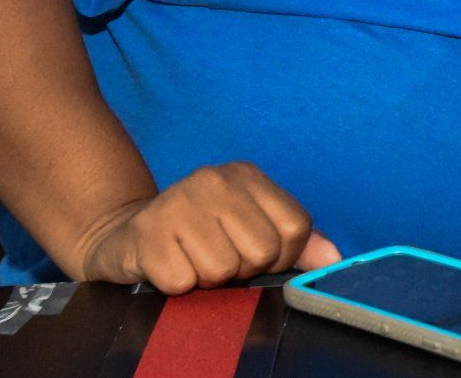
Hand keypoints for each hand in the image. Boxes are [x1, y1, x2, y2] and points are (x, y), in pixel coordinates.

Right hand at [72, 163, 341, 293]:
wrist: (126, 234)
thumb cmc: (199, 235)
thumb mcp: (250, 226)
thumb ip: (296, 241)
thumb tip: (334, 259)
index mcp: (246, 175)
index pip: (295, 227)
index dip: (280, 255)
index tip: (254, 254)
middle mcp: (213, 180)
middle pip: (261, 250)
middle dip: (242, 269)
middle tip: (217, 257)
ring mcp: (178, 203)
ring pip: (223, 270)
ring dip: (208, 279)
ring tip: (191, 260)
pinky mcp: (148, 234)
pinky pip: (184, 282)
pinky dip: (178, 284)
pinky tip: (169, 265)